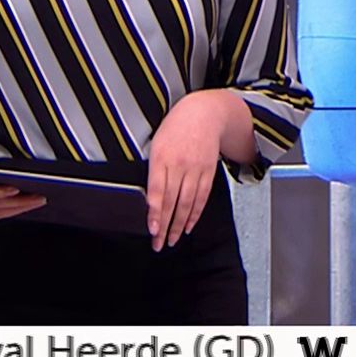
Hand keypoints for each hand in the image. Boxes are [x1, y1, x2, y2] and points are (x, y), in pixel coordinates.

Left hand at [146, 91, 236, 250]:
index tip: (152, 229)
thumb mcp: (156, 143)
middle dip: (165, 226)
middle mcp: (180, 164)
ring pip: (188, 202)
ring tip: (172, 240)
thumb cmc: (174, 128)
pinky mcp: (208, 171)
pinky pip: (202, 197)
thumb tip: (146, 198)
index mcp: (161, 156)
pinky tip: (188, 226)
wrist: (204, 113)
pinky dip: (195, 214)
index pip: (157, 190)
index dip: (155, 212)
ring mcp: (196, 168)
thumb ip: (152, 169)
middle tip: (159, 244)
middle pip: (172, 201)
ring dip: (179, 224)